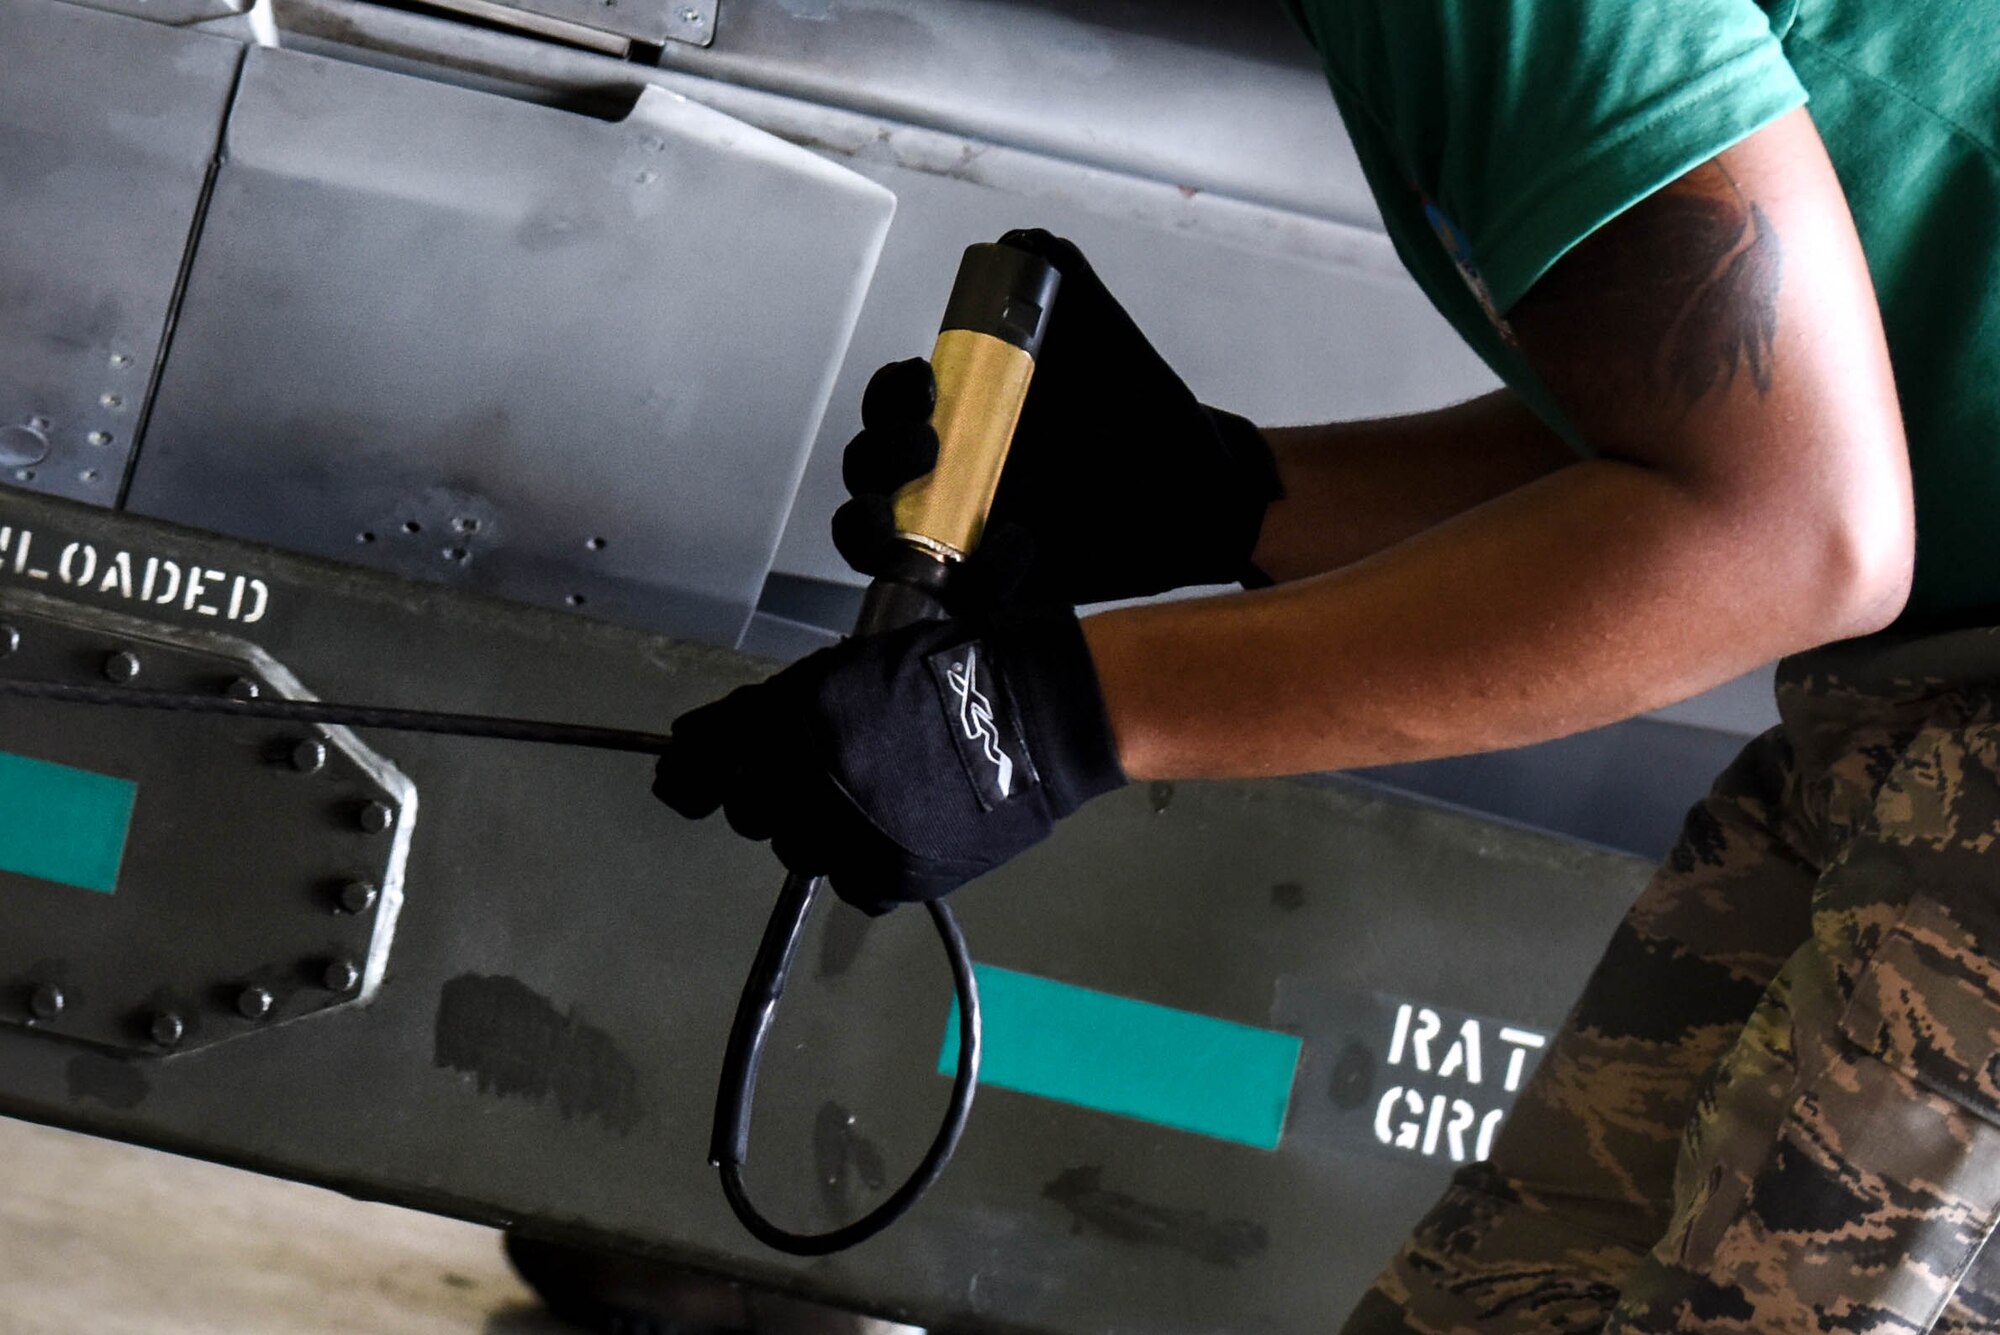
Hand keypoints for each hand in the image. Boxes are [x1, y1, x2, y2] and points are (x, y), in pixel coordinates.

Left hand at [653, 608, 1125, 911]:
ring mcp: (852, 833)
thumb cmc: (944, 675)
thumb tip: (704, 740)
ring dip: (813, 829)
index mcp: (800, 716)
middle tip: (811, 775)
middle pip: (749, 810)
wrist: (1031, 716)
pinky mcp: (892, 875)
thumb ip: (777, 706)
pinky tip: (891, 830)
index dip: (686, 769)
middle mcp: (815, 778)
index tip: (678, 779)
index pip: (709, 754)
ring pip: (795, 850)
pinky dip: (859, 862)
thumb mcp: (848, 667)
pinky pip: (847, 883)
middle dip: (766, 793)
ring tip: (866, 799)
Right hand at [832, 229, 1282, 610]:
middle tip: (926, 446)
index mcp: (961, 417)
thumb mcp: (1107, 344)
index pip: (889, 408)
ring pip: (877, 544)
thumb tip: (1025, 244)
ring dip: (876, 533)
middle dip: (875, 457)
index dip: (886, 397)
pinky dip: (967, 582)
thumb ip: (1071, 289)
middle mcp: (946, 478)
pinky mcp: (990, 590)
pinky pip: (942, 599)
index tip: (924, 382)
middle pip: (867, 476)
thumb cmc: (1140, 413)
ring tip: (929, 520)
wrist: (1195, 490)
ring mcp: (961, 539)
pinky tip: (1018, 552)